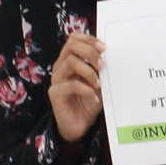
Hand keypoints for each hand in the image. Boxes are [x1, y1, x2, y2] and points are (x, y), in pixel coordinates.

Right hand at [50, 30, 105, 144]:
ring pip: (71, 62)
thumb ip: (101, 68)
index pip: (74, 39)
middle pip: (71, 46)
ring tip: (99, 83)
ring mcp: (56, 79)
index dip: (89, 39)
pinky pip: (71, 84)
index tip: (104, 48)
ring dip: (89, 71)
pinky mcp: (55, 93)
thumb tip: (110, 55)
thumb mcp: (99, 81)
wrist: (80, 125)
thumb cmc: (89, 101)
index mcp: (69, 60)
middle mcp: (61, 67)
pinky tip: (95, 99)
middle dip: (90, 52)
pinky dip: (86, 90)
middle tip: (102, 64)